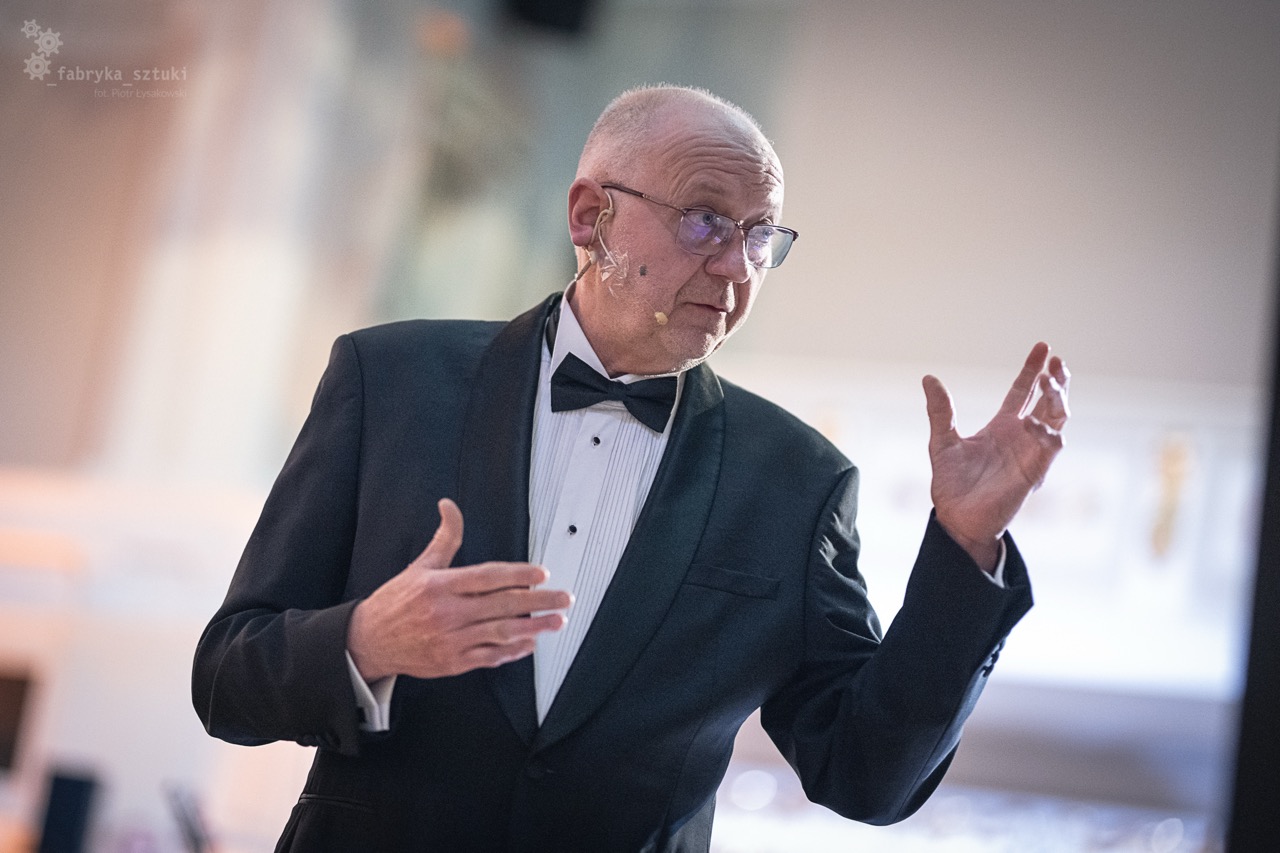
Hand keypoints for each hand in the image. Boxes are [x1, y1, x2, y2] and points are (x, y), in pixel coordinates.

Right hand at [347, 498, 570, 680]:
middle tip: (564, 598)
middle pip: (502, 605)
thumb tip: (450, 506)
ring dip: (533, 628)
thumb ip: (445, 538)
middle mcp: (447, 613)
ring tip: (556, 622)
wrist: (369, 641)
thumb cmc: (396, 602)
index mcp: (440, 586)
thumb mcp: (420, 566)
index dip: (517, 575)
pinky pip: (489, 657)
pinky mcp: (452, 662)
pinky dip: (512, 651)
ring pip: (500, 633)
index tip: (542, 573)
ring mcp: (451, 640)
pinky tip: (530, 643)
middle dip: (538, 602)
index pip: (487, 577)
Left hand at [922, 342, 1069, 571]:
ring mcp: (1030, 453)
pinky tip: (1030, 422)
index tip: (1043, 347)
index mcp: (1002, 427)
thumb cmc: (951, 483)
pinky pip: (1049, 446)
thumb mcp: (942, 441)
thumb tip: (928, 378)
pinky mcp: (1034, 471)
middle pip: (1048, 401)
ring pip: (1057, 418)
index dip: (1032, 370)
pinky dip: (1045, 431)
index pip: (1023, 392)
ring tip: (1051, 380)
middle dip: (1056, 380)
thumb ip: (940, 411)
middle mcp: (1021, 437)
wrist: (956, 517)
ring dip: (1057, 398)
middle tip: (1056, 361)